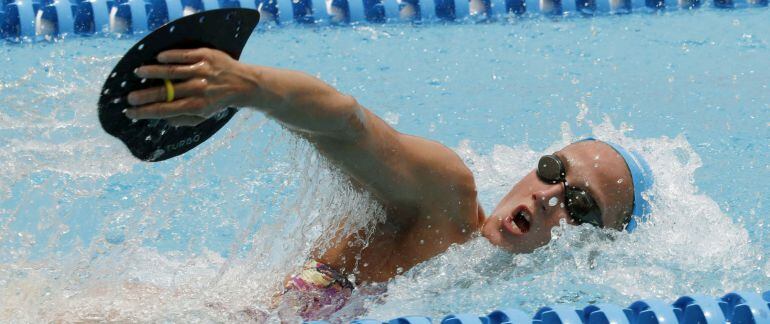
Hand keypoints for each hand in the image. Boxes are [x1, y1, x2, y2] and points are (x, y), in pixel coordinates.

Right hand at [125, 48, 252, 126]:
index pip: (165, 110)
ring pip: (172, 71)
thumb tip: (163, 120)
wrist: (243, 84)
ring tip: (138, 72)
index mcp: (196, 106)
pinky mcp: (206, 56)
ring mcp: (202, 71)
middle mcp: (198, 89)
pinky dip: (170, 56)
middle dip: (144, 95)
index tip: (130, 111)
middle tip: (129, 97)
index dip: (146, 111)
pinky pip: (184, 55)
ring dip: (153, 71)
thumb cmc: (218, 102)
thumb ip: (184, 120)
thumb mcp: (204, 116)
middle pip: (165, 92)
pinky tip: (158, 58)